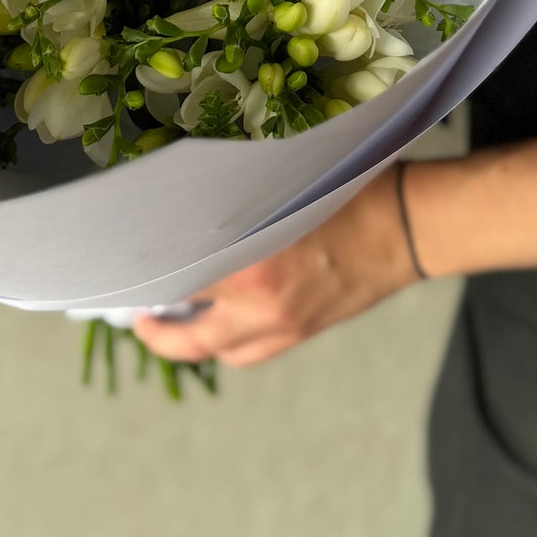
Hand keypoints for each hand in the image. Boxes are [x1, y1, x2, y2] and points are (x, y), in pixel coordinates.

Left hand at [132, 165, 425, 368]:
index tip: (126, 265)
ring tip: (166, 317)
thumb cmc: (351, 191)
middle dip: (157, 324)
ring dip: (188, 337)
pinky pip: (249, 351)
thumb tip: (186, 205)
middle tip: (135, 310)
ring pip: (217, 347)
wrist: (410, 226)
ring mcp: (283, 325)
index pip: (180, 274)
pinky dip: (226, 342)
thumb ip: (235, 202)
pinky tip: (216, 323)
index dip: (148, 274)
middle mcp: (262, 303)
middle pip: (189, 329)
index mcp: (253, 262)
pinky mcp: (301, 332)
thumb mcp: (282, 184)